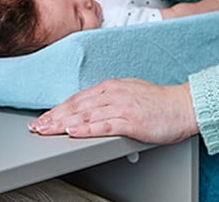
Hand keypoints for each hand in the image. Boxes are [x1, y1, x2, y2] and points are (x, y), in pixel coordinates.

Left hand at [28, 79, 198, 144]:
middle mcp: (110, 94)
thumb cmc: (156, 101)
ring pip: (84, 115)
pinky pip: (103, 125)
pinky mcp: (130, 120)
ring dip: (62, 124)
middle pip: (75, 107)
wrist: (182, 105)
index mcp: (108, 87)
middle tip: (36, 126)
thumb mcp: (126, 92)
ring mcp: (120, 106)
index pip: (76, 99)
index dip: (57, 109)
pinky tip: (73, 132)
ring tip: (46, 130)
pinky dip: (86, 128)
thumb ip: (107, 98)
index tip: (43, 118)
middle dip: (53, 117)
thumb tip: (89, 107)